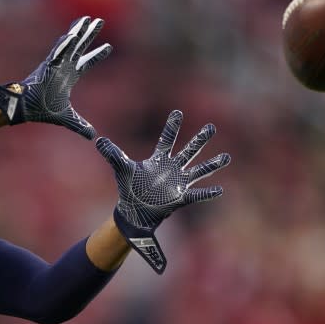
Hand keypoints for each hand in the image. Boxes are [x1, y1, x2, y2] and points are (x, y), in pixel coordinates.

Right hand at [0, 16, 110, 139]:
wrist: (26, 108)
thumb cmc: (42, 110)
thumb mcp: (67, 118)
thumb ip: (80, 125)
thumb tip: (93, 136)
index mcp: (69, 76)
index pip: (86, 62)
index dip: (97, 55)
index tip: (109, 46)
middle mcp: (63, 66)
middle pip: (80, 47)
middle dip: (90, 34)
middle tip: (100, 21)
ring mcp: (56, 64)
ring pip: (70, 44)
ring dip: (78, 31)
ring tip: (88, 19)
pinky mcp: (47, 65)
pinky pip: (58, 53)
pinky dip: (65, 44)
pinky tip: (73, 35)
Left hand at [96, 110, 230, 273]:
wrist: (134, 211)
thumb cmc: (129, 188)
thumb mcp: (121, 169)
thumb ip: (112, 154)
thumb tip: (98, 140)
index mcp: (158, 160)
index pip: (166, 140)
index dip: (171, 127)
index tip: (177, 112)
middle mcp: (171, 169)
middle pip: (188, 151)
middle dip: (199, 140)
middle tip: (211, 127)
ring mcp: (178, 183)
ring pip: (198, 171)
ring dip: (212, 165)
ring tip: (226, 157)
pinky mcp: (180, 198)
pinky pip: (196, 195)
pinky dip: (206, 193)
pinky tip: (218, 190)